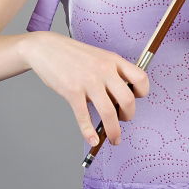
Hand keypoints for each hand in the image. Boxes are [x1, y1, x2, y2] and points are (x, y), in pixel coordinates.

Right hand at [21, 32, 148, 146]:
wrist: (47, 48)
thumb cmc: (73, 54)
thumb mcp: (99, 56)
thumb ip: (111, 73)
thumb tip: (119, 99)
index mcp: (113, 60)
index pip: (140, 78)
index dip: (142, 93)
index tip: (136, 99)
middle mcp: (104, 70)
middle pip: (127, 100)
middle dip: (128, 116)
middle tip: (123, 120)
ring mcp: (88, 81)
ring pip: (109, 113)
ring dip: (114, 131)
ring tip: (114, 138)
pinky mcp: (72, 91)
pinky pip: (84, 117)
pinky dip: (89, 132)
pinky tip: (92, 140)